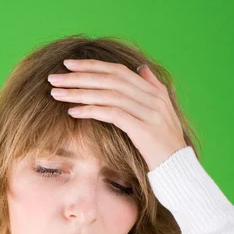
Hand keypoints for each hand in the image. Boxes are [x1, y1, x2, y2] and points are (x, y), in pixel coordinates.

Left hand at [48, 59, 187, 171]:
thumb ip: (152, 88)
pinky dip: (91, 110)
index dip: (92, 66)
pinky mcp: (143, 130)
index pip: (118, 71)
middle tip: (54, 77)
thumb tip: (141, 68)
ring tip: (57, 93)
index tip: (69, 65)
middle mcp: (152, 98)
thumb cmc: (165, 146)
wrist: (179, 169)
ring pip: (108, 95)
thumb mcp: (162, 113)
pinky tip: (73, 111)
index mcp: (154, 92)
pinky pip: (112, 114)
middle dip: (79, 77)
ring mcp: (149, 113)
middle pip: (110, 80)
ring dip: (79, 93)